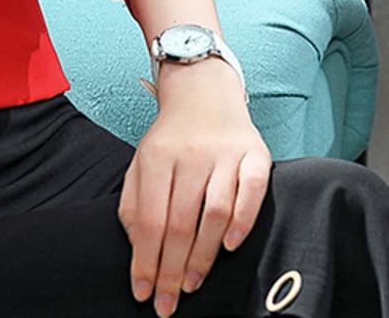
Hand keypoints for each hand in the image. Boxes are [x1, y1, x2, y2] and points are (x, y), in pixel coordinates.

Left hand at [118, 58, 270, 316]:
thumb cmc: (171, 139)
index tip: (143, 293)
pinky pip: (252, 192)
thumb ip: (132, 199)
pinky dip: (242, 221)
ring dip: (204, 255)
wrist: (203, 92)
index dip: (145, 259)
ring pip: (214, 212)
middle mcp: (190, 155)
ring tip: (192, 285)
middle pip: (179, 221)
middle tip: (168, 304)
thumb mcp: (142, 161)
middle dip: (172, 269)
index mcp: (156, 157)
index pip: (148, 217)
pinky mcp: (255, 155)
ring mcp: (224, 155)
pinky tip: (231, 247)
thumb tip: (135, 244)